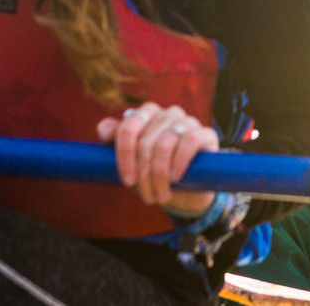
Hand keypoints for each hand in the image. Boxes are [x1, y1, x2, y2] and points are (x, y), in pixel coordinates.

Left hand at [97, 103, 218, 215]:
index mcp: (146, 114)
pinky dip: (179, 161)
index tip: (127, 182)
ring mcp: (188, 121)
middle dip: (144, 174)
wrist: (188, 187)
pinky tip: (175, 177)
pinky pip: (189, 140)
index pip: (128, 127)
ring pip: (165, 144)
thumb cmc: (155, 170)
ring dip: (160, 175)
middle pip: (146, 142)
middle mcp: (167, 113)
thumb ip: (115, 140)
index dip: (124, 156)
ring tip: (161, 195)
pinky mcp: (206, 133)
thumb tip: (103, 130)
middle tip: (147, 196)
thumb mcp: (132, 159)